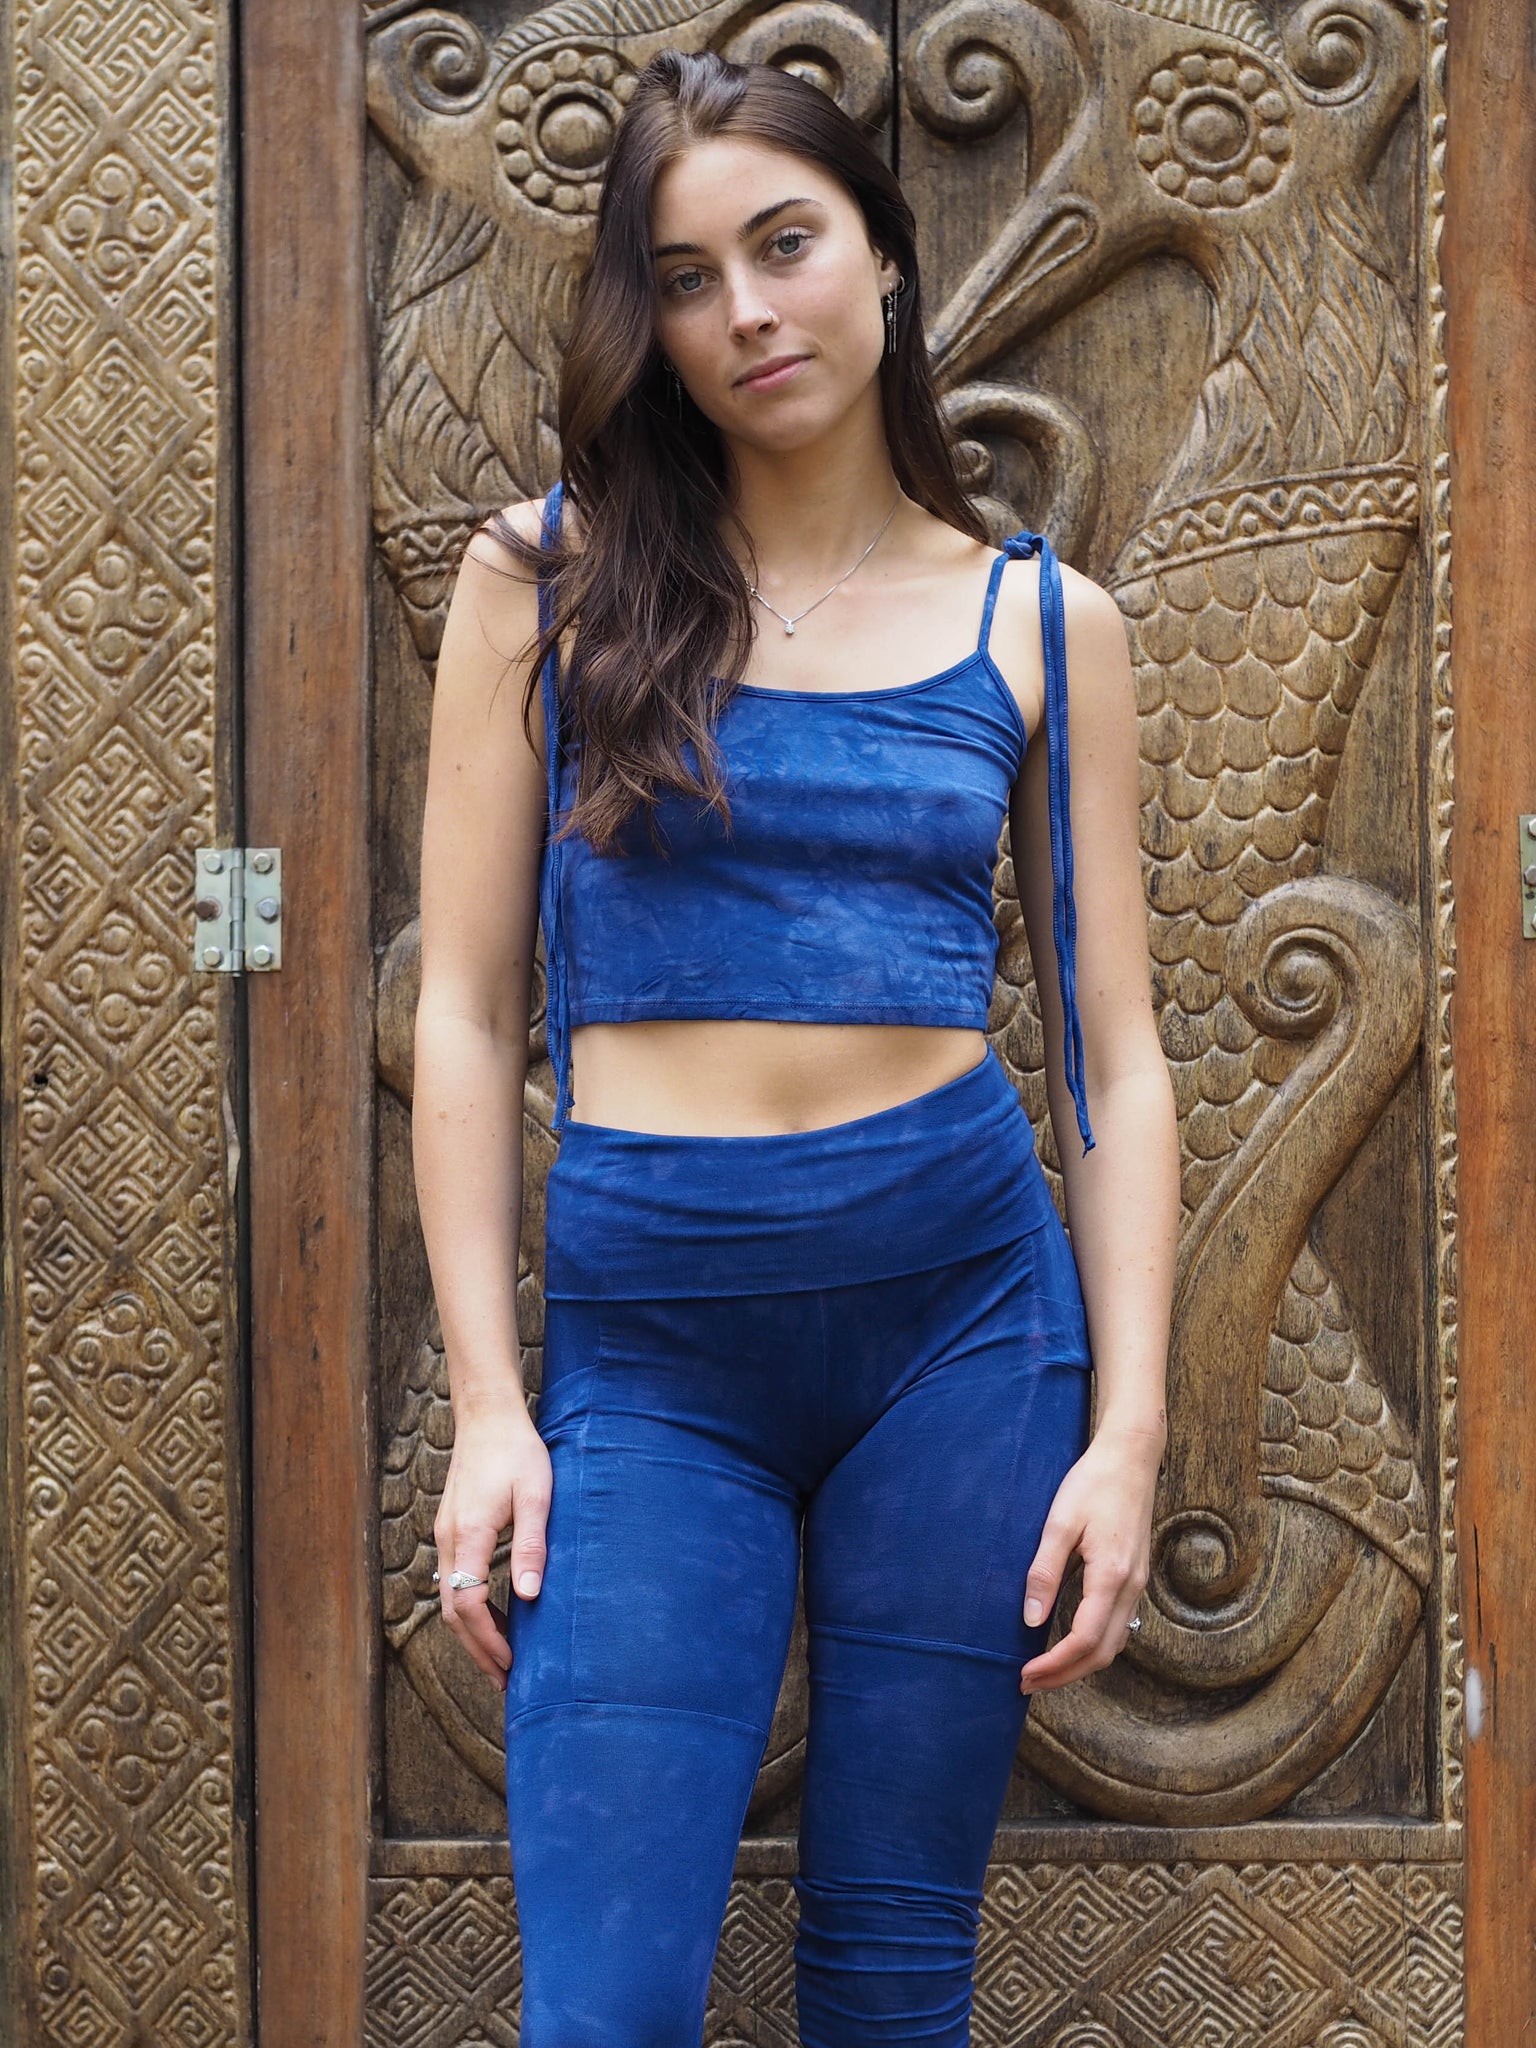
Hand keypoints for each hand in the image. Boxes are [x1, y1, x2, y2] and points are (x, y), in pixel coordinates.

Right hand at [433, 1387, 551, 1693]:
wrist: (487, 1416)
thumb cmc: (517, 1451)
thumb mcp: (536, 1496)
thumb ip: (532, 1546)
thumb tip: (530, 1597)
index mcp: (470, 1535)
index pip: (469, 1605)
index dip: (489, 1642)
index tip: (512, 1666)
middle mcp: (450, 1540)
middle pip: (453, 1612)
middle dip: (478, 1650)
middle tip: (506, 1680)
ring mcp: (446, 1535)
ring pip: (449, 1599)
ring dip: (473, 1633)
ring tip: (501, 1659)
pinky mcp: (451, 1528)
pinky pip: (454, 1581)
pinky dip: (469, 1609)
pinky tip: (495, 1616)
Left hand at [1018, 1422, 1161, 1693]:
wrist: (1131, 1457)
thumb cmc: (1093, 1483)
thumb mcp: (1060, 1522)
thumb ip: (1044, 1572)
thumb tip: (1031, 1620)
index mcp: (1111, 1575)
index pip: (1084, 1639)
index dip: (1055, 1665)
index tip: (1025, 1675)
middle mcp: (1131, 1587)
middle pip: (1103, 1653)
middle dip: (1065, 1675)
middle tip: (1028, 1683)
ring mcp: (1138, 1585)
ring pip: (1115, 1645)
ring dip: (1081, 1665)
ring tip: (1045, 1671)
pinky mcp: (1136, 1579)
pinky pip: (1119, 1627)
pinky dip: (1094, 1647)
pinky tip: (1071, 1644)